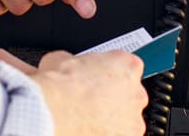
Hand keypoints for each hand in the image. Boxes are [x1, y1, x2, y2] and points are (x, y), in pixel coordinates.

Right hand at [4, 50, 146, 135]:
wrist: (51, 114)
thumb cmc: (59, 89)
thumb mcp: (61, 59)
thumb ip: (74, 62)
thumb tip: (64, 63)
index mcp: (127, 66)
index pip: (127, 65)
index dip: (110, 72)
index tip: (99, 78)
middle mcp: (136, 93)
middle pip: (130, 94)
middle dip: (113, 97)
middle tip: (91, 100)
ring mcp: (133, 121)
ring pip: (127, 120)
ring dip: (112, 119)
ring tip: (87, 118)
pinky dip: (106, 134)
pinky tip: (88, 130)